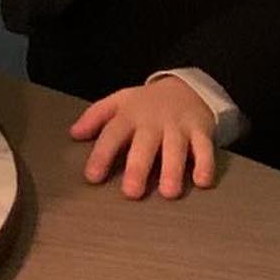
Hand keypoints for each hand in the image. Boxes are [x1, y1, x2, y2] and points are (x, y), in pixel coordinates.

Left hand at [70, 80, 217, 199]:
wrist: (186, 87)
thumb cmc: (146, 104)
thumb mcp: (119, 102)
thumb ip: (96, 117)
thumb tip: (74, 134)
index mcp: (130, 115)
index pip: (112, 134)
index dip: (102, 155)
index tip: (92, 177)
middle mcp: (153, 121)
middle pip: (145, 144)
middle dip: (138, 168)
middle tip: (132, 192)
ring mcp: (178, 126)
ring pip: (176, 148)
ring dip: (173, 169)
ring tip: (168, 193)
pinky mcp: (201, 131)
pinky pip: (205, 148)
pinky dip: (205, 164)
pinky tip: (201, 181)